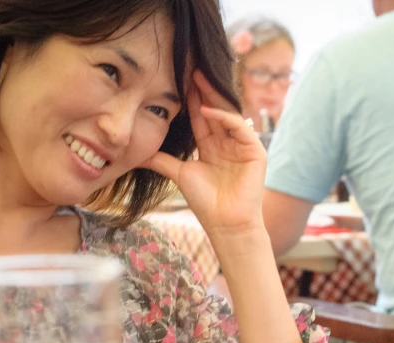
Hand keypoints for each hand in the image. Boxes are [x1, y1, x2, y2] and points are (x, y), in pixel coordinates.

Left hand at [143, 71, 266, 234]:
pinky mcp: (254, 151)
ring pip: (227, 114)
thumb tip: (139, 153)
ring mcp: (243, 146)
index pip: (200, 117)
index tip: (177, 80)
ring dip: (213, 97)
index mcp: (212, 147)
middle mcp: (228, 143)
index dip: (190, 100)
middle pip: (214, 111)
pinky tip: (207, 110)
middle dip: (202, 91)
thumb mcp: (179, 175)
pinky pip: (239, 127)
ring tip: (197, 79)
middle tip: (189, 68)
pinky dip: (224, 118)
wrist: (225, 223)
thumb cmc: (205, 203)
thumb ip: (162, 161)